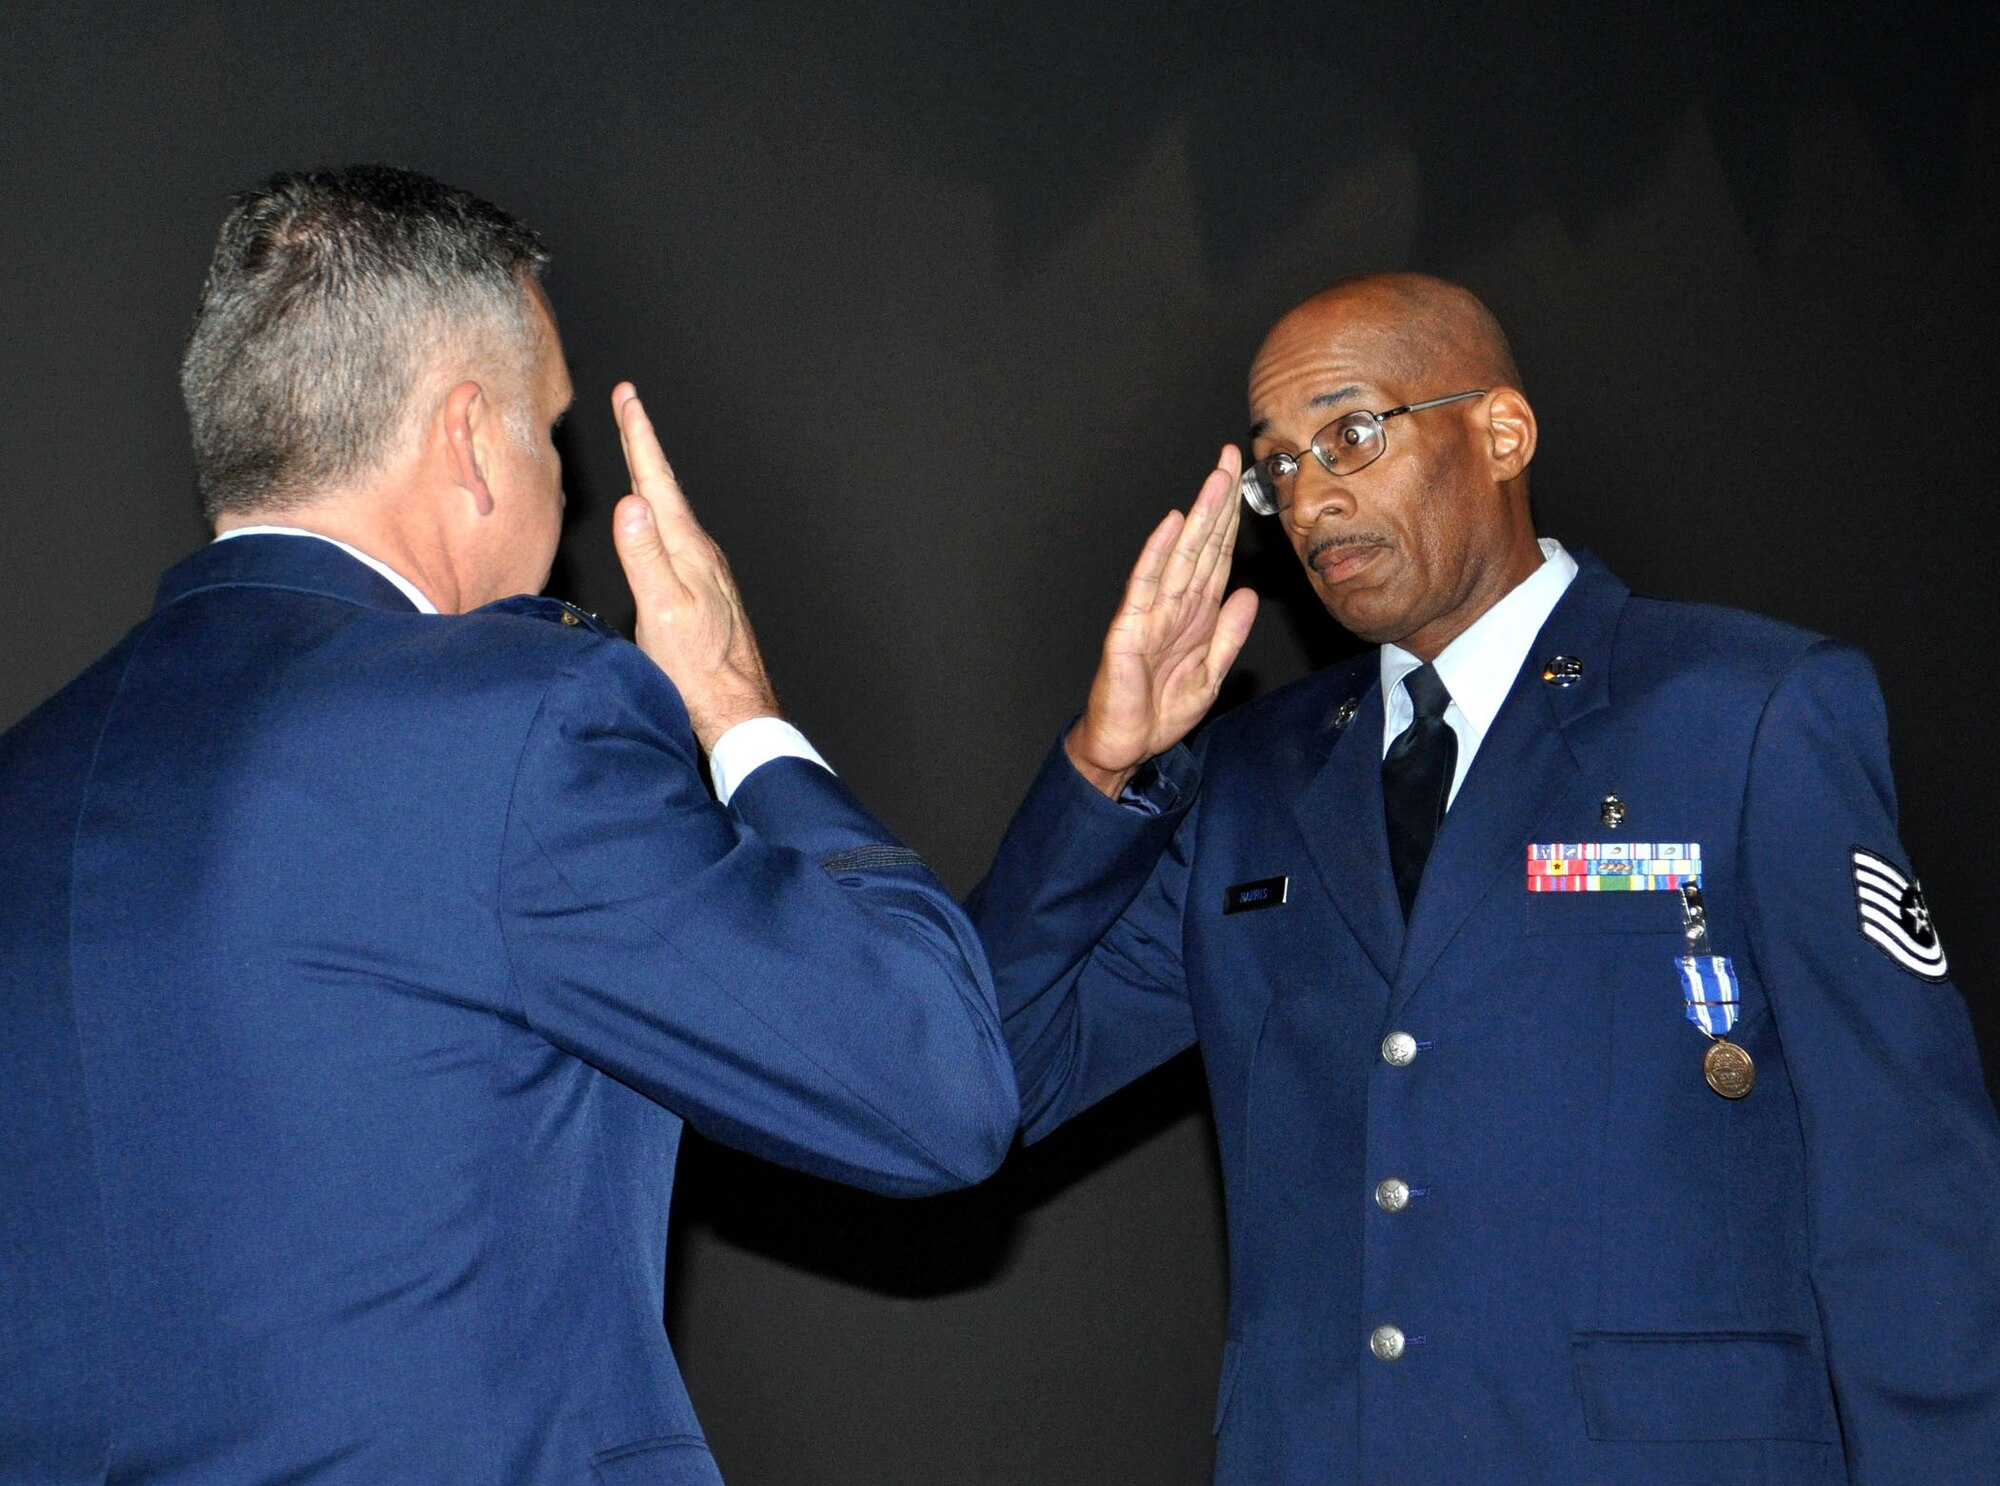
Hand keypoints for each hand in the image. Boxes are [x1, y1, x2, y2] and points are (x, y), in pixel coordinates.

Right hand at [610, 382, 780, 750]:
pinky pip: (675, 540)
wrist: (735, 710)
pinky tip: (657, 528)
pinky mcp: (704, 594)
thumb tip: (631, 502)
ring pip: (672, 514)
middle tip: (629, 407)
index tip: (628, 398)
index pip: (658, 482)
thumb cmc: (697, 669)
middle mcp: (701, 555)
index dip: (639, 438)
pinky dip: (659, 517)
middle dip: (644, 446)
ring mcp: (705, 574)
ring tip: (639, 455)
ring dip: (653, 480)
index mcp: (688, 551)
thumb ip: (645, 556)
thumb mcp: (662, 610)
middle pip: (666, 489)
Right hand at [1066, 447, 1258, 797]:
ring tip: (1213, 479)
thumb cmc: (1158, 713)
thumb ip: (1229, 635)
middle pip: (1201, 545)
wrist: (1126, 747)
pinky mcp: (1129, 629)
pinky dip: (1158, 553)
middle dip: (1217, 502)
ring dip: (1197, 516)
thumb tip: (1247, 593)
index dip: (1231, 521)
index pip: (1218, 558)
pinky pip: (1146, 585)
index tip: (1244, 484)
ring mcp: (1150, 613)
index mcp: (1195, 616)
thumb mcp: (1210, 676)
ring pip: (1179, 555)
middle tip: (1229, 458)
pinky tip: (1171, 524)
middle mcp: (1174, 606)